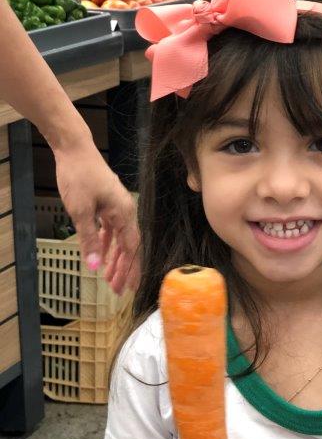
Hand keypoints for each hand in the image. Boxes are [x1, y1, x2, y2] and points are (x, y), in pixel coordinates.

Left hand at [53, 139, 140, 294]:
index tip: (128, 288)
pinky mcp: (107, 204)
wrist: (73, 148)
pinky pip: (111, 230)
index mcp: (124, 214)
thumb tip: (95, 267)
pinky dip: (106, 244)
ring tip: (109, 278)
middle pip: (128, 247)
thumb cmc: (78, 175)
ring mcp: (117, 208)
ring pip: (119, 240)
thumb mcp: (80, 212)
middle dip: (123, 269)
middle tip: (117, 290)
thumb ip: (89, 241)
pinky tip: (101, 255)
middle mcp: (125, 212)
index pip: (131, 249)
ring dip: (114, 259)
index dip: (130, 270)